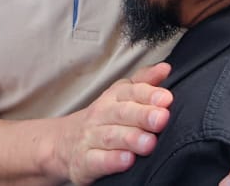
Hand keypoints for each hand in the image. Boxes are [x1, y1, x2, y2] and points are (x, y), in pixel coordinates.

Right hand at [54, 62, 172, 183]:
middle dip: (143, 115)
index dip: (148, 94)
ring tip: (150, 143)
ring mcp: (91, 138)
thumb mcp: (120, 96)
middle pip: (122, 113)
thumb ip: (144, 82)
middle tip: (161, 118)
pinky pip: (98, 160)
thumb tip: (165, 68)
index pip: (130, 91)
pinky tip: (127, 161)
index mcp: (113, 98)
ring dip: (131, 139)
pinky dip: (112, 161)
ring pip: (111, 137)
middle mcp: (101, 115)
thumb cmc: (102, 119)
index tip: (166, 98)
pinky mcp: (84, 162)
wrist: (63, 143)